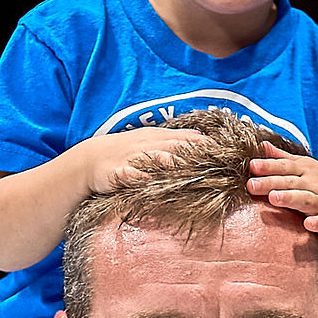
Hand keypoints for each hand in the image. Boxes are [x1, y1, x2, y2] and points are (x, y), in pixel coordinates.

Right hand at [79, 125, 217, 196]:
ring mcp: (132, 158)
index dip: (205, 144)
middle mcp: (147, 145)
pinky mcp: (117, 172)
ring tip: (190, 168)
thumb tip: (202, 138)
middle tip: (217, 162)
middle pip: (175, 147)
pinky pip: (131, 174)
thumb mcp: (150, 141)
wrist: (90, 159)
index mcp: (157, 137)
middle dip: (195, 153)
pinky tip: (151, 180)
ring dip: (172, 162)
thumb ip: (175, 141)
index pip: (186, 138)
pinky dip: (141, 176)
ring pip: (155, 158)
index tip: (228, 151)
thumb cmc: (125, 152)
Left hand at [246, 153, 317, 244]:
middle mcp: (314, 185)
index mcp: (305, 171)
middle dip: (271, 183)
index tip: (252, 166)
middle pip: (291, 182)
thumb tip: (261, 145)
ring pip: (306, 199)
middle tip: (252, 185)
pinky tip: (308, 224)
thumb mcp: (303, 168)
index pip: (285, 167)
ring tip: (273, 198)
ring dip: (291, 198)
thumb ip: (281, 158)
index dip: (269, 166)